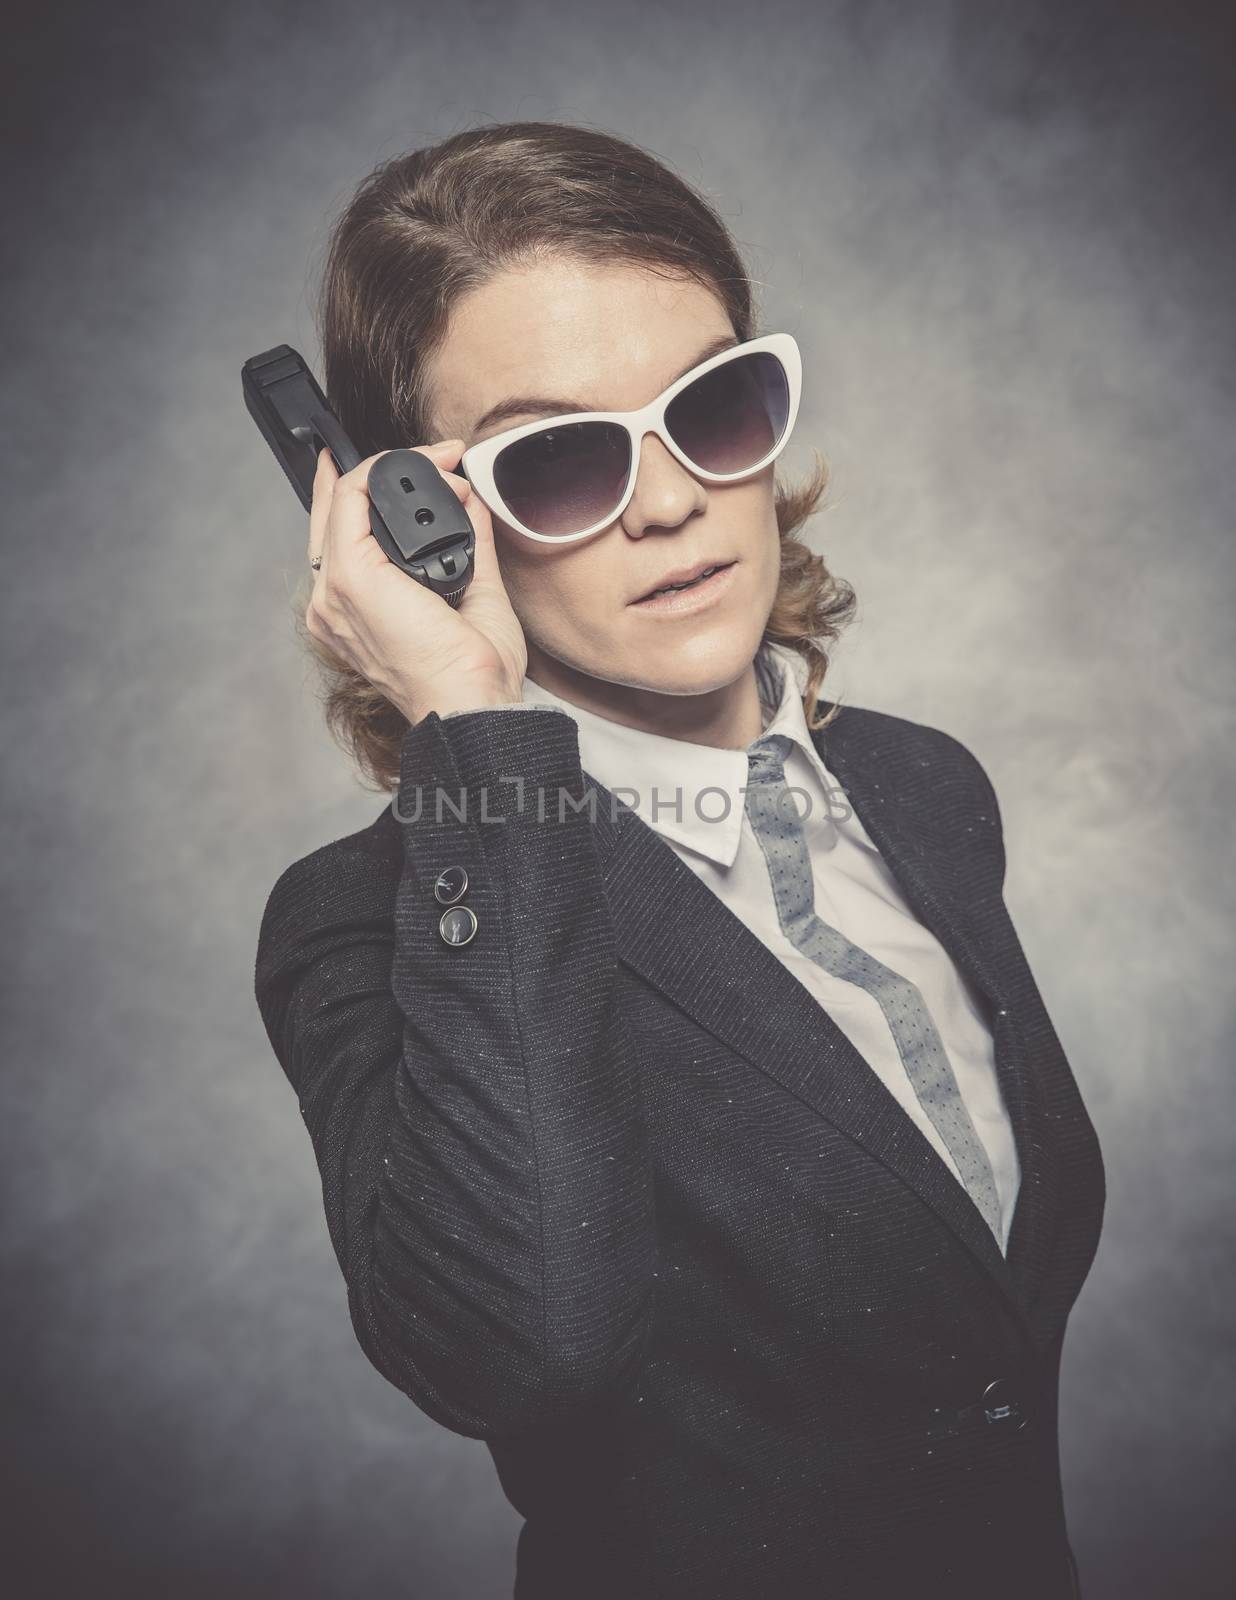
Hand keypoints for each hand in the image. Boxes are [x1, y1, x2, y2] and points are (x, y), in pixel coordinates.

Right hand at [305, 441, 527, 722]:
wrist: (471, 702)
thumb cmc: (472, 672)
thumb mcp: (475, 591)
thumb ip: (469, 541)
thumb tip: (469, 499)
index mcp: (354, 613)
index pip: (342, 538)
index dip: (367, 493)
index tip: (417, 469)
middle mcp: (334, 603)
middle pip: (333, 514)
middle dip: (375, 471)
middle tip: (426, 453)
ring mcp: (336, 592)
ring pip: (342, 500)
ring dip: (392, 469)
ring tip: (442, 461)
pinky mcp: (351, 578)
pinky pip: (351, 499)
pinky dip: (383, 472)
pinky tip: (423, 464)